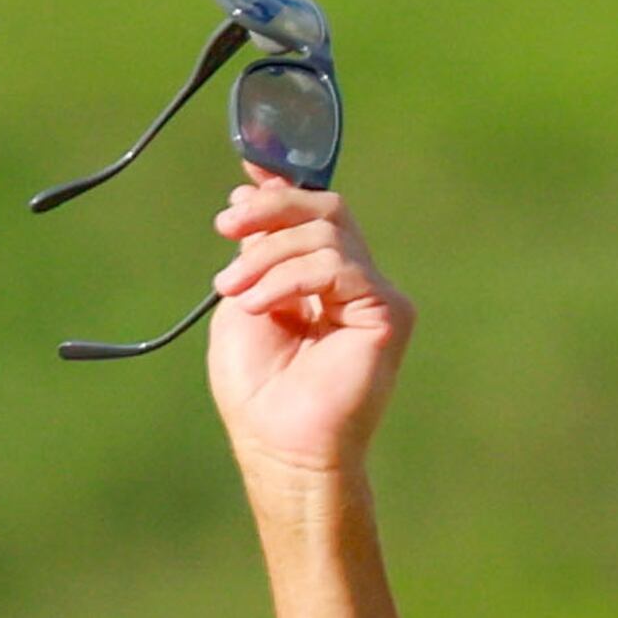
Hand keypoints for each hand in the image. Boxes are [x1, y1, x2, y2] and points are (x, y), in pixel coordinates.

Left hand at [205, 172, 412, 485]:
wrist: (280, 446)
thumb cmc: (257, 391)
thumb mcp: (242, 302)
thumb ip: (253, 252)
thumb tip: (252, 193)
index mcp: (318, 278)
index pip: (311, 214)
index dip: (281, 185)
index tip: (244, 171)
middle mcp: (352, 281)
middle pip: (326, 210)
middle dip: (271, 209)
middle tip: (227, 225)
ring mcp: (375, 296)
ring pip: (328, 233)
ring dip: (269, 256)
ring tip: (235, 292)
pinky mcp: (389, 313)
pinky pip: (340, 267)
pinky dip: (291, 278)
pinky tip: (262, 305)